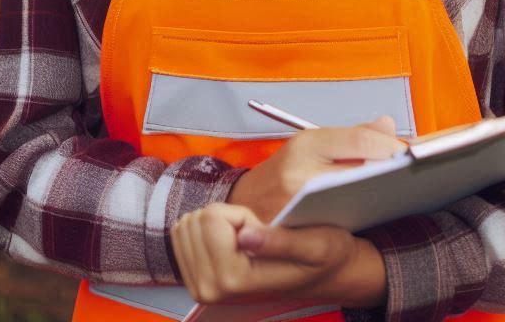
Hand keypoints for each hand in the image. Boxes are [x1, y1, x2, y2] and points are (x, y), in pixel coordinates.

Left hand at [171, 201, 362, 305]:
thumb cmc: (323, 255)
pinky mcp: (194, 280)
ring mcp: (200, 288)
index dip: (240, 213)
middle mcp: (212, 290)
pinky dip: (206, 229)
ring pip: (187, 225)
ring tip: (247, 239)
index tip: (262, 228)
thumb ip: (280, 242)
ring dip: (218, 223)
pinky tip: (231, 242)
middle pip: (197, 221)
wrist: (321, 276)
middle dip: (228, 217)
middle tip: (256, 234)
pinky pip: (182, 235)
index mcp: (236, 281)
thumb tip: (244, 235)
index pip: (211, 220)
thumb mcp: (315, 245)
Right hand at [227, 115, 404, 223]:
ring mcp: (301, 207)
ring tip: (398, 186)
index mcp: (306, 144)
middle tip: (411, 171)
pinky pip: (346, 221)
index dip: (391, 145)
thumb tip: (388, 124)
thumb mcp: (315, 143)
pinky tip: (379, 206)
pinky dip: (366, 210)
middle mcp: (301, 174)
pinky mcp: (303, 234)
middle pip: (363, 169)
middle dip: (392, 170)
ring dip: (382, 190)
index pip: (361, 140)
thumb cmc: (285, 171)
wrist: (245, 206)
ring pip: (358, 197)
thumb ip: (354, 134)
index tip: (408, 152)